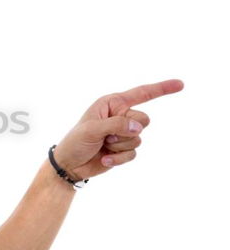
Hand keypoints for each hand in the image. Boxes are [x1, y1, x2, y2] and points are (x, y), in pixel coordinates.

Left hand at [54, 79, 183, 180]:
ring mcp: (123, 133)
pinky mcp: (124, 149)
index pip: (141, 94)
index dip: (161, 88)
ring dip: (119, 146)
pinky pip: (133, 153)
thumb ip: (116, 124)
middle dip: (125, 130)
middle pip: (144, 120)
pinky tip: (104, 158)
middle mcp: (120, 116)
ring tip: (102, 145)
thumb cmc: (75, 142)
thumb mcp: (91, 129)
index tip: (180, 84)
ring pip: (139, 138)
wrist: (69, 164)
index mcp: (112, 103)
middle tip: (105, 136)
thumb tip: (139, 127)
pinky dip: (118, 158)